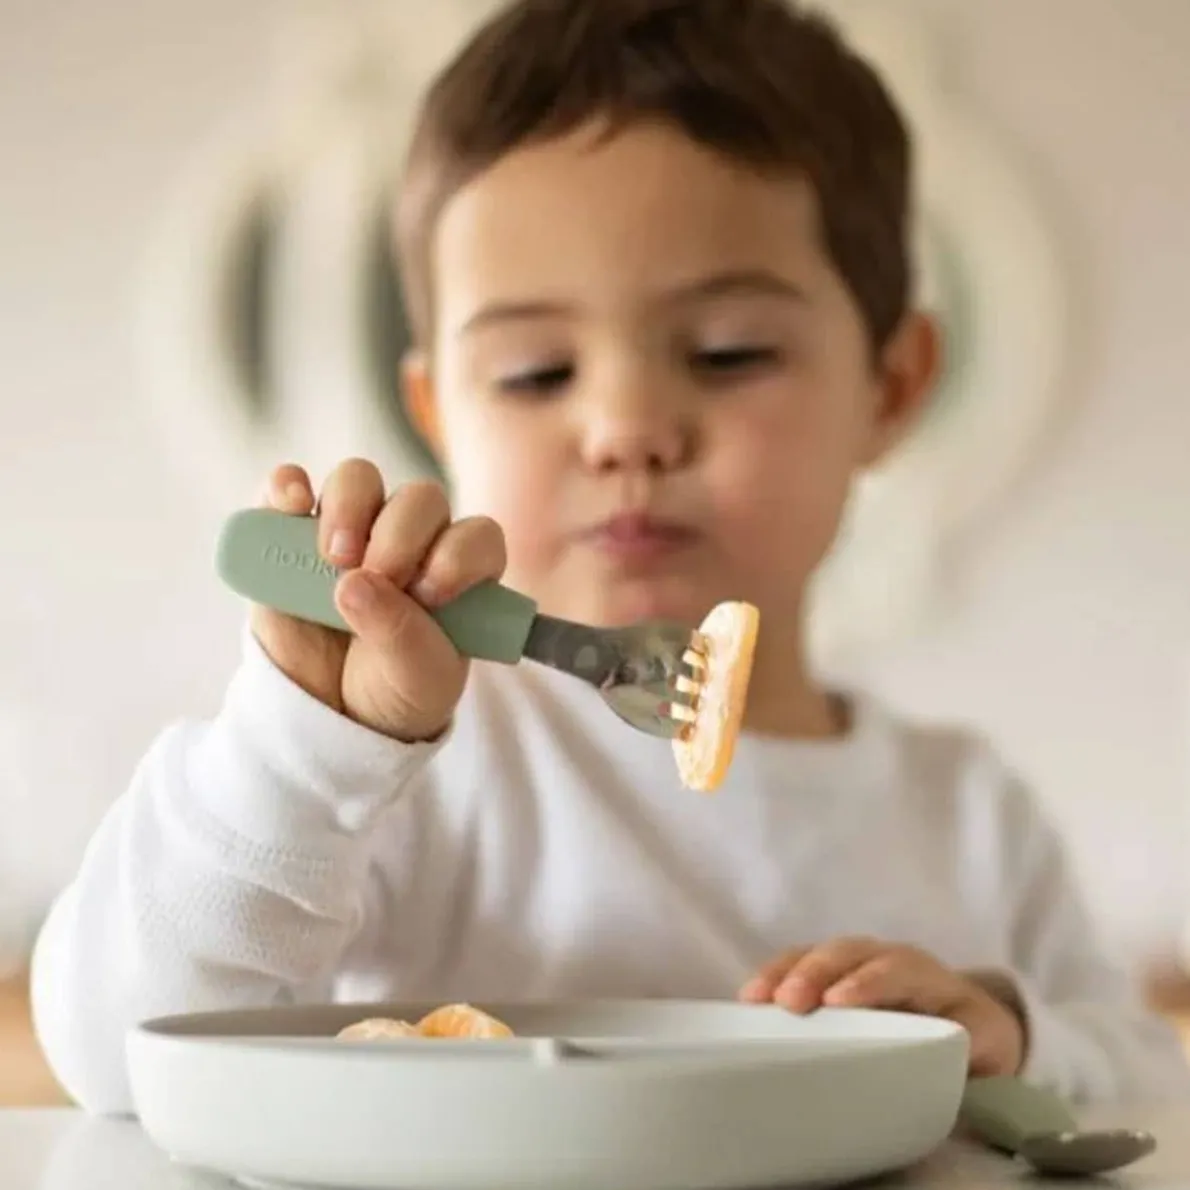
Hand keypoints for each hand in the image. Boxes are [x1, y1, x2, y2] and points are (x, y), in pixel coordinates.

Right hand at [250, 459, 506, 741]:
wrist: (332, 714)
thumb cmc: (396, 692)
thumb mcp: (417, 680)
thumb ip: (402, 636)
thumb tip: (354, 584)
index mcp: (459, 571)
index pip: (477, 536)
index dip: (458, 554)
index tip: (430, 594)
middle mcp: (412, 538)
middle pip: (420, 500)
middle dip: (401, 535)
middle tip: (379, 576)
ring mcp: (353, 529)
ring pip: (359, 479)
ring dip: (350, 507)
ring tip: (336, 558)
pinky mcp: (293, 533)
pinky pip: (288, 487)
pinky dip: (285, 485)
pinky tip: (290, 503)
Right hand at [739, 936, 1024, 1076]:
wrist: (969, 1021)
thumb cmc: (971, 1036)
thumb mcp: (984, 1044)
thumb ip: (970, 1047)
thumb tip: (950, 1060)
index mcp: (923, 972)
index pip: (894, 968)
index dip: (865, 981)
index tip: (836, 1002)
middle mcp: (882, 956)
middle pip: (845, 952)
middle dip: (813, 972)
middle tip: (787, 1001)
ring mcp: (851, 962)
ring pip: (814, 953)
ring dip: (782, 971)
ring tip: (753, 998)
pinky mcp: (827, 975)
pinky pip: (795, 966)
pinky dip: (772, 978)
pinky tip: (749, 1000)